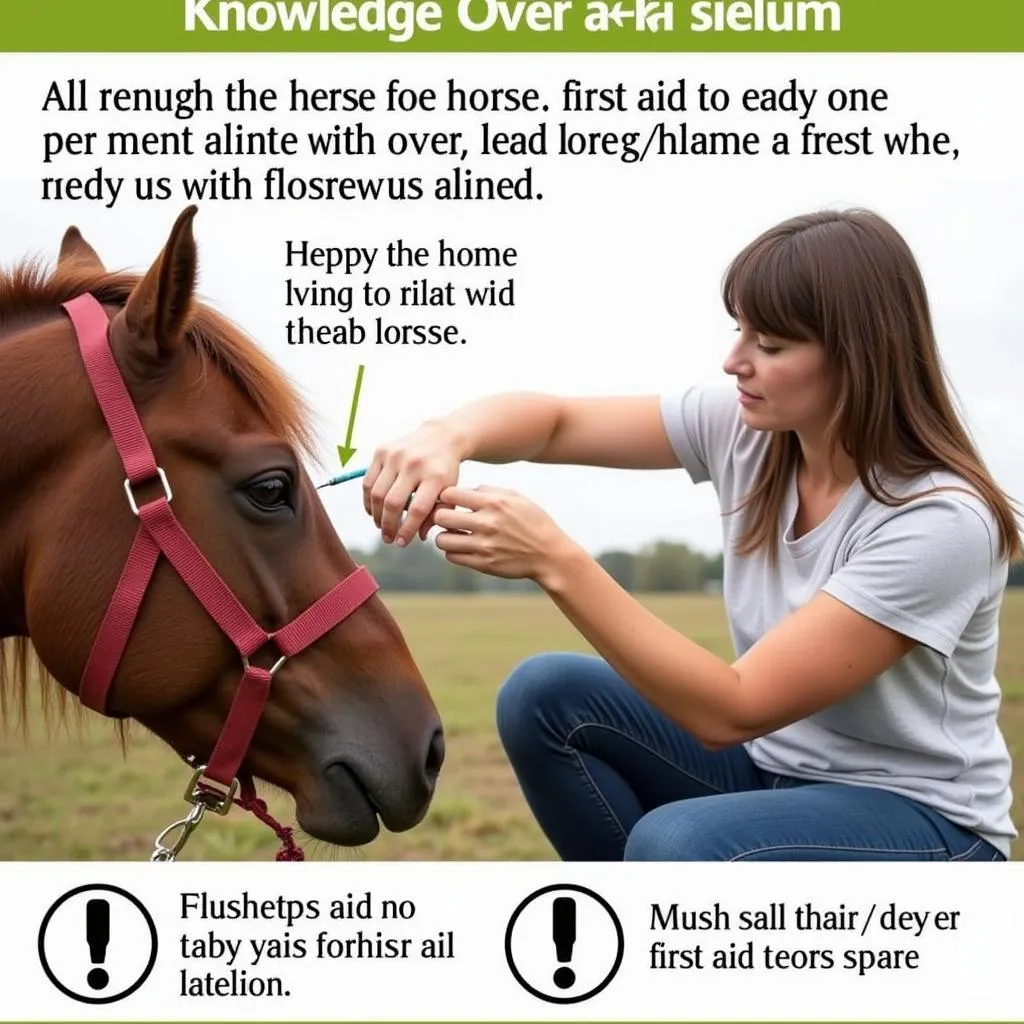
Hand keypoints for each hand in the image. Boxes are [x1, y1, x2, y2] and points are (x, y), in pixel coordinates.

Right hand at [364, 420, 462, 544]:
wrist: (441, 437)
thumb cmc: (445, 471)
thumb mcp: (449, 492)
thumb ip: (436, 515)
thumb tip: (419, 537)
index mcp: (435, 476)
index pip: (417, 510)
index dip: (407, 530)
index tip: (401, 543)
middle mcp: (414, 464)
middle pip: (393, 503)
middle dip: (388, 526)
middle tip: (388, 539)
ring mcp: (396, 456)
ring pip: (377, 493)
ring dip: (376, 515)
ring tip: (381, 526)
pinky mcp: (382, 451)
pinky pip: (368, 481)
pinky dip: (367, 500)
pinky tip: (373, 511)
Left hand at [431, 485, 578, 584]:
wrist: (550, 554)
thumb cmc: (532, 522)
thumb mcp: (516, 498)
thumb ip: (488, 491)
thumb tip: (463, 491)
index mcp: (494, 503)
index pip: (450, 494)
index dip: (446, 496)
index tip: (451, 501)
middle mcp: (487, 523)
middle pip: (441, 517)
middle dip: (441, 516)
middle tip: (448, 519)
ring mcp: (484, 546)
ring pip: (442, 540)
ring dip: (445, 536)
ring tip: (455, 534)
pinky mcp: (483, 564)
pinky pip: (452, 557)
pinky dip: (454, 551)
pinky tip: (464, 546)